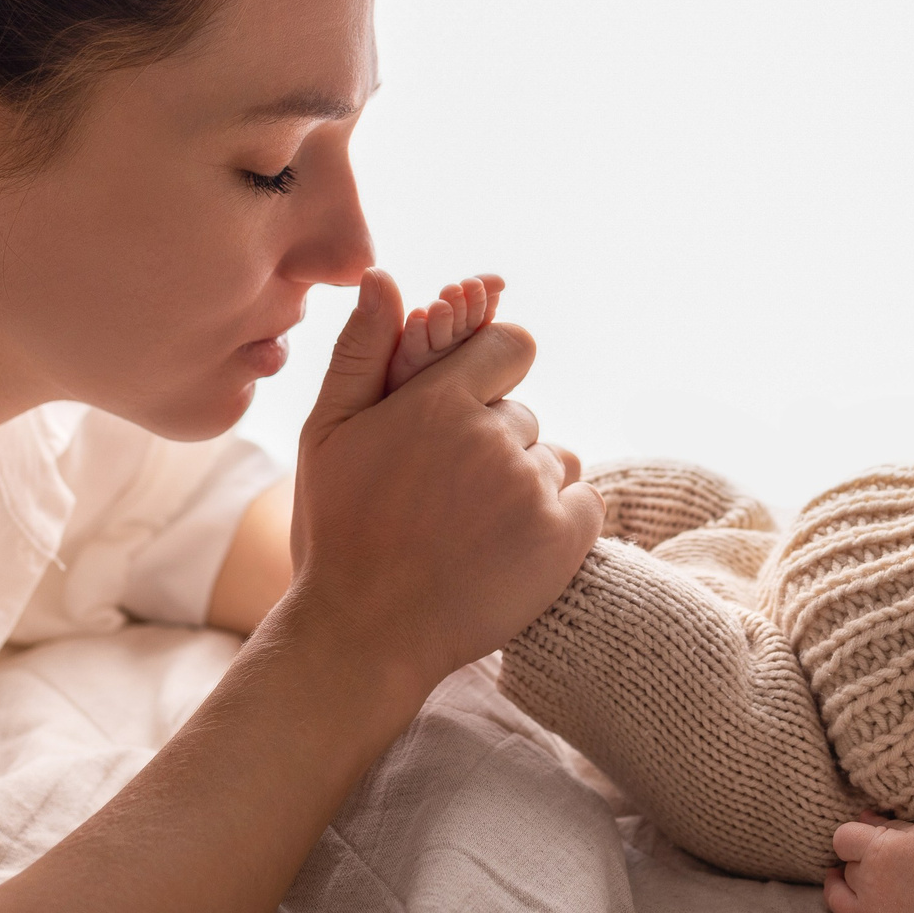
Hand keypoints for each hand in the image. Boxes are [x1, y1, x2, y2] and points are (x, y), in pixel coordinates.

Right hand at [282, 269, 601, 699]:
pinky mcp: (565, 539)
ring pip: (552, 458)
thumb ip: (364, 351)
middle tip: (445, 497)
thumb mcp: (329, 434)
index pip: (511, 346)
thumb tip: (386, 275)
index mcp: (438, 403)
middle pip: (524, 413)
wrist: (363, 637)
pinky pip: (583, 501)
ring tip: (470, 530)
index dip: (492, 373)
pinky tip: (507, 549)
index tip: (467, 412)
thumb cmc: (338, 531)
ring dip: (524, 484)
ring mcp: (533, 490)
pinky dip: (557, 521)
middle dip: (494, 442)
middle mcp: (493, 438)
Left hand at [823, 816, 913, 912]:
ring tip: (844, 883)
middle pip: (845, 869)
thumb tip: (861, 817)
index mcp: (876, 851)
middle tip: (869, 861)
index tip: (859, 839)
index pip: (841, 839)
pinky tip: (862, 905)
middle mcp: (869, 883)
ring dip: (839, 889)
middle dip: (854, 863)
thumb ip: (883, 825)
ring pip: (838, 900)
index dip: (850, 838)